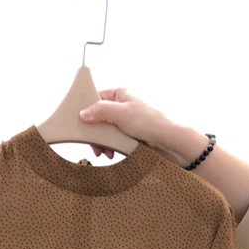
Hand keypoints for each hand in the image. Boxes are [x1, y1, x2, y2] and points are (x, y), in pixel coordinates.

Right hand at [79, 90, 210, 166]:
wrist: (168, 141)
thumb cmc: (148, 122)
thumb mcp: (120, 113)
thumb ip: (100, 111)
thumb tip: (82, 113)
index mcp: (120, 94)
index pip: (97, 98)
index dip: (87, 109)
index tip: (80, 122)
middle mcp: (122, 106)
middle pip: (99, 118)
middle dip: (95, 132)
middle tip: (94, 145)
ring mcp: (125, 122)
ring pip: (105, 131)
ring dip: (102, 143)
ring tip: (105, 153)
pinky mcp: (129, 136)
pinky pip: (114, 141)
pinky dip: (111, 148)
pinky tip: (112, 154)